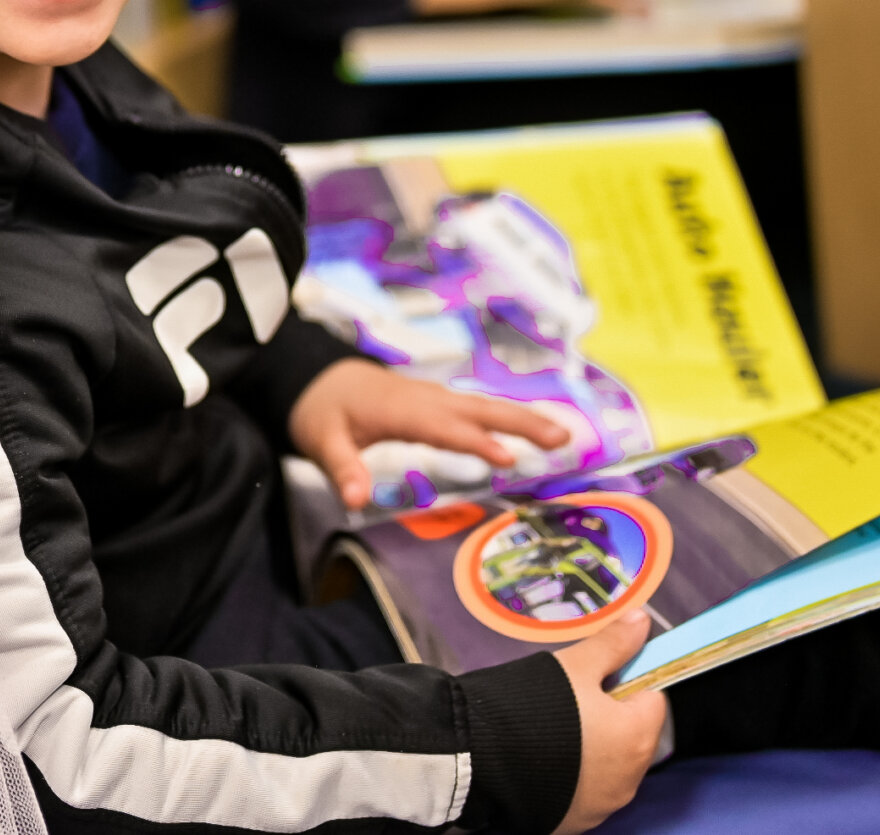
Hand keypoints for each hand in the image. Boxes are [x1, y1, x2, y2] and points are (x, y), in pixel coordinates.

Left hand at [287, 359, 568, 508]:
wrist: (316, 377)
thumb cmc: (321, 411)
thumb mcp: (322, 442)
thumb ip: (342, 470)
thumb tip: (354, 502)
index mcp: (402, 410)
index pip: (445, 429)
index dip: (476, 443)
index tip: (508, 459)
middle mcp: (425, 400)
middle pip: (479, 410)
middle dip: (521, 422)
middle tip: (563, 438)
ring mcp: (434, 398)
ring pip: (484, 406)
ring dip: (523, 419)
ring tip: (562, 435)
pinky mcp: (436, 402)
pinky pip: (477, 409)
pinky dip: (507, 417)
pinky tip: (530, 430)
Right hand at [554, 610, 670, 834]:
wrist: (479, 762)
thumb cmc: (535, 707)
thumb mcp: (574, 666)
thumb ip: (613, 645)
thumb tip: (643, 620)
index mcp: (637, 737)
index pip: (652, 698)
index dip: (626, 680)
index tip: (596, 674)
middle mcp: (630, 780)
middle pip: (634, 736)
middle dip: (612, 716)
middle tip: (572, 699)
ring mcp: (603, 806)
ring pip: (612, 767)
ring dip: (597, 749)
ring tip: (556, 730)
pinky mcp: (576, 822)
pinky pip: (587, 791)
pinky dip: (576, 776)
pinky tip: (547, 759)